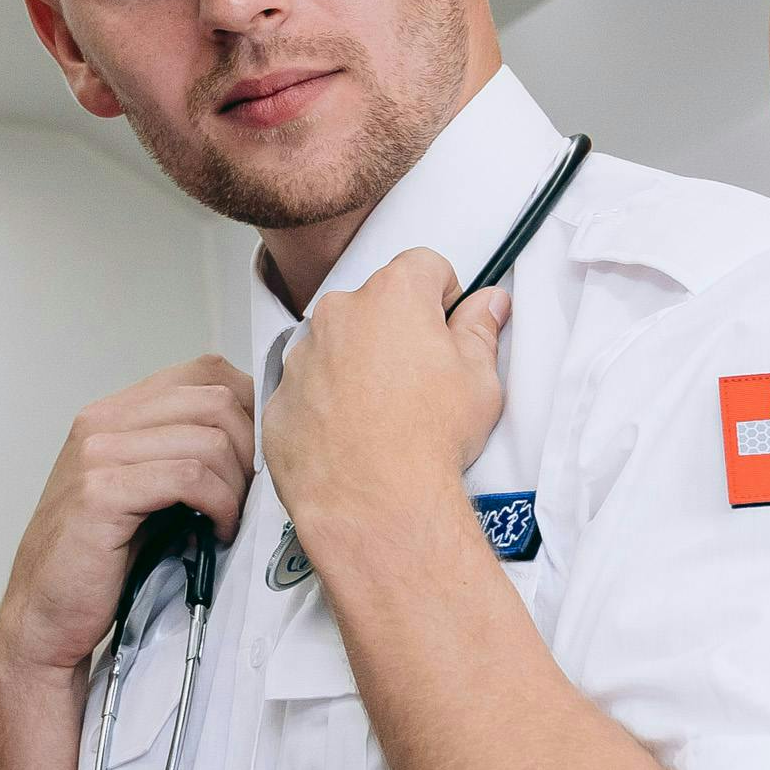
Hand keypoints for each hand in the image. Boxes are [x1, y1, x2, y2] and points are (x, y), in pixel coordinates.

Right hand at [0, 357, 257, 682]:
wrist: (43, 616)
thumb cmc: (98, 561)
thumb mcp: (143, 491)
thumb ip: (180, 453)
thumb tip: (256, 440)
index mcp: (114, 413)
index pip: (204, 371)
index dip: (249, 407)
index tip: (259, 456)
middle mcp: (102, 422)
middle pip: (214, 399)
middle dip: (250, 449)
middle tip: (250, 495)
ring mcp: (97, 454)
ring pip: (208, 439)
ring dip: (236, 485)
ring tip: (229, 519)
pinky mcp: (101, 493)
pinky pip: (189, 477)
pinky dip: (219, 505)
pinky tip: (216, 532)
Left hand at [266, 251, 510, 568]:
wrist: (377, 503)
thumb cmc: (428, 440)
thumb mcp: (479, 380)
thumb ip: (481, 330)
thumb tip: (488, 305)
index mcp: (393, 296)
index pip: (423, 267)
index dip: (442, 295)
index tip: (447, 324)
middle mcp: (339, 316)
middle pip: (375, 306)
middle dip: (397, 332)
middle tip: (421, 380)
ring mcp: (302, 357)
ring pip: (336, 347)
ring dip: (358, 367)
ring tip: (385, 416)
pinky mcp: (280, 400)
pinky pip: (306, 389)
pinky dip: (326, 405)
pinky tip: (353, 437)